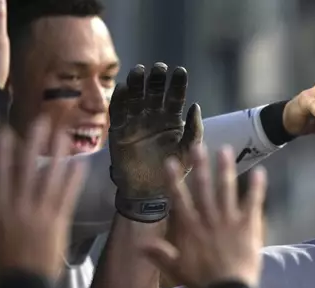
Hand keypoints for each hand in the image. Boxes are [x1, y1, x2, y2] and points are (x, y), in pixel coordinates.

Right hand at [0, 118, 86, 280]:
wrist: (25, 286)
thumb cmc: (1, 265)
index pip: (0, 176)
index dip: (4, 154)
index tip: (8, 133)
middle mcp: (20, 208)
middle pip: (27, 170)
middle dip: (34, 144)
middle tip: (42, 122)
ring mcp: (41, 214)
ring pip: (50, 179)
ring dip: (58, 155)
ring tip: (64, 136)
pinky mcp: (59, 222)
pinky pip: (68, 196)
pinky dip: (73, 179)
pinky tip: (80, 164)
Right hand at [109, 63, 202, 222]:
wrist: (150, 192)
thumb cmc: (173, 171)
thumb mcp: (189, 151)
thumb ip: (194, 131)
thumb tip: (196, 105)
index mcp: (172, 120)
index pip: (175, 97)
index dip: (177, 84)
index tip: (180, 71)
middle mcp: (153, 117)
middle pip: (154, 92)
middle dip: (156, 79)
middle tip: (159, 67)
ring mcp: (135, 122)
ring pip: (135, 98)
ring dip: (137, 84)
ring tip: (140, 70)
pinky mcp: (119, 131)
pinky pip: (118, 112)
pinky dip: (119, 100)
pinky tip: (123, 87)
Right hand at [140, 145, 266, 287]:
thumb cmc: (202, 282)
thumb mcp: (176, 269)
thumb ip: (160, 254)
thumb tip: (139, 245)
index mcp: (191, 228)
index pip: (180, 199)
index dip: (174, 180)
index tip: (170, 162)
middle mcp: (209, 219)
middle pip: (204, 188)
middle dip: (200, 166)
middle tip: (198, 146)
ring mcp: (229, 220)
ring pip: (226, 190)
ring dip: (225, 169)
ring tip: (225, 150)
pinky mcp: (248, 226)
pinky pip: (253, 203)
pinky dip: (257, 188)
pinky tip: (260, 172)